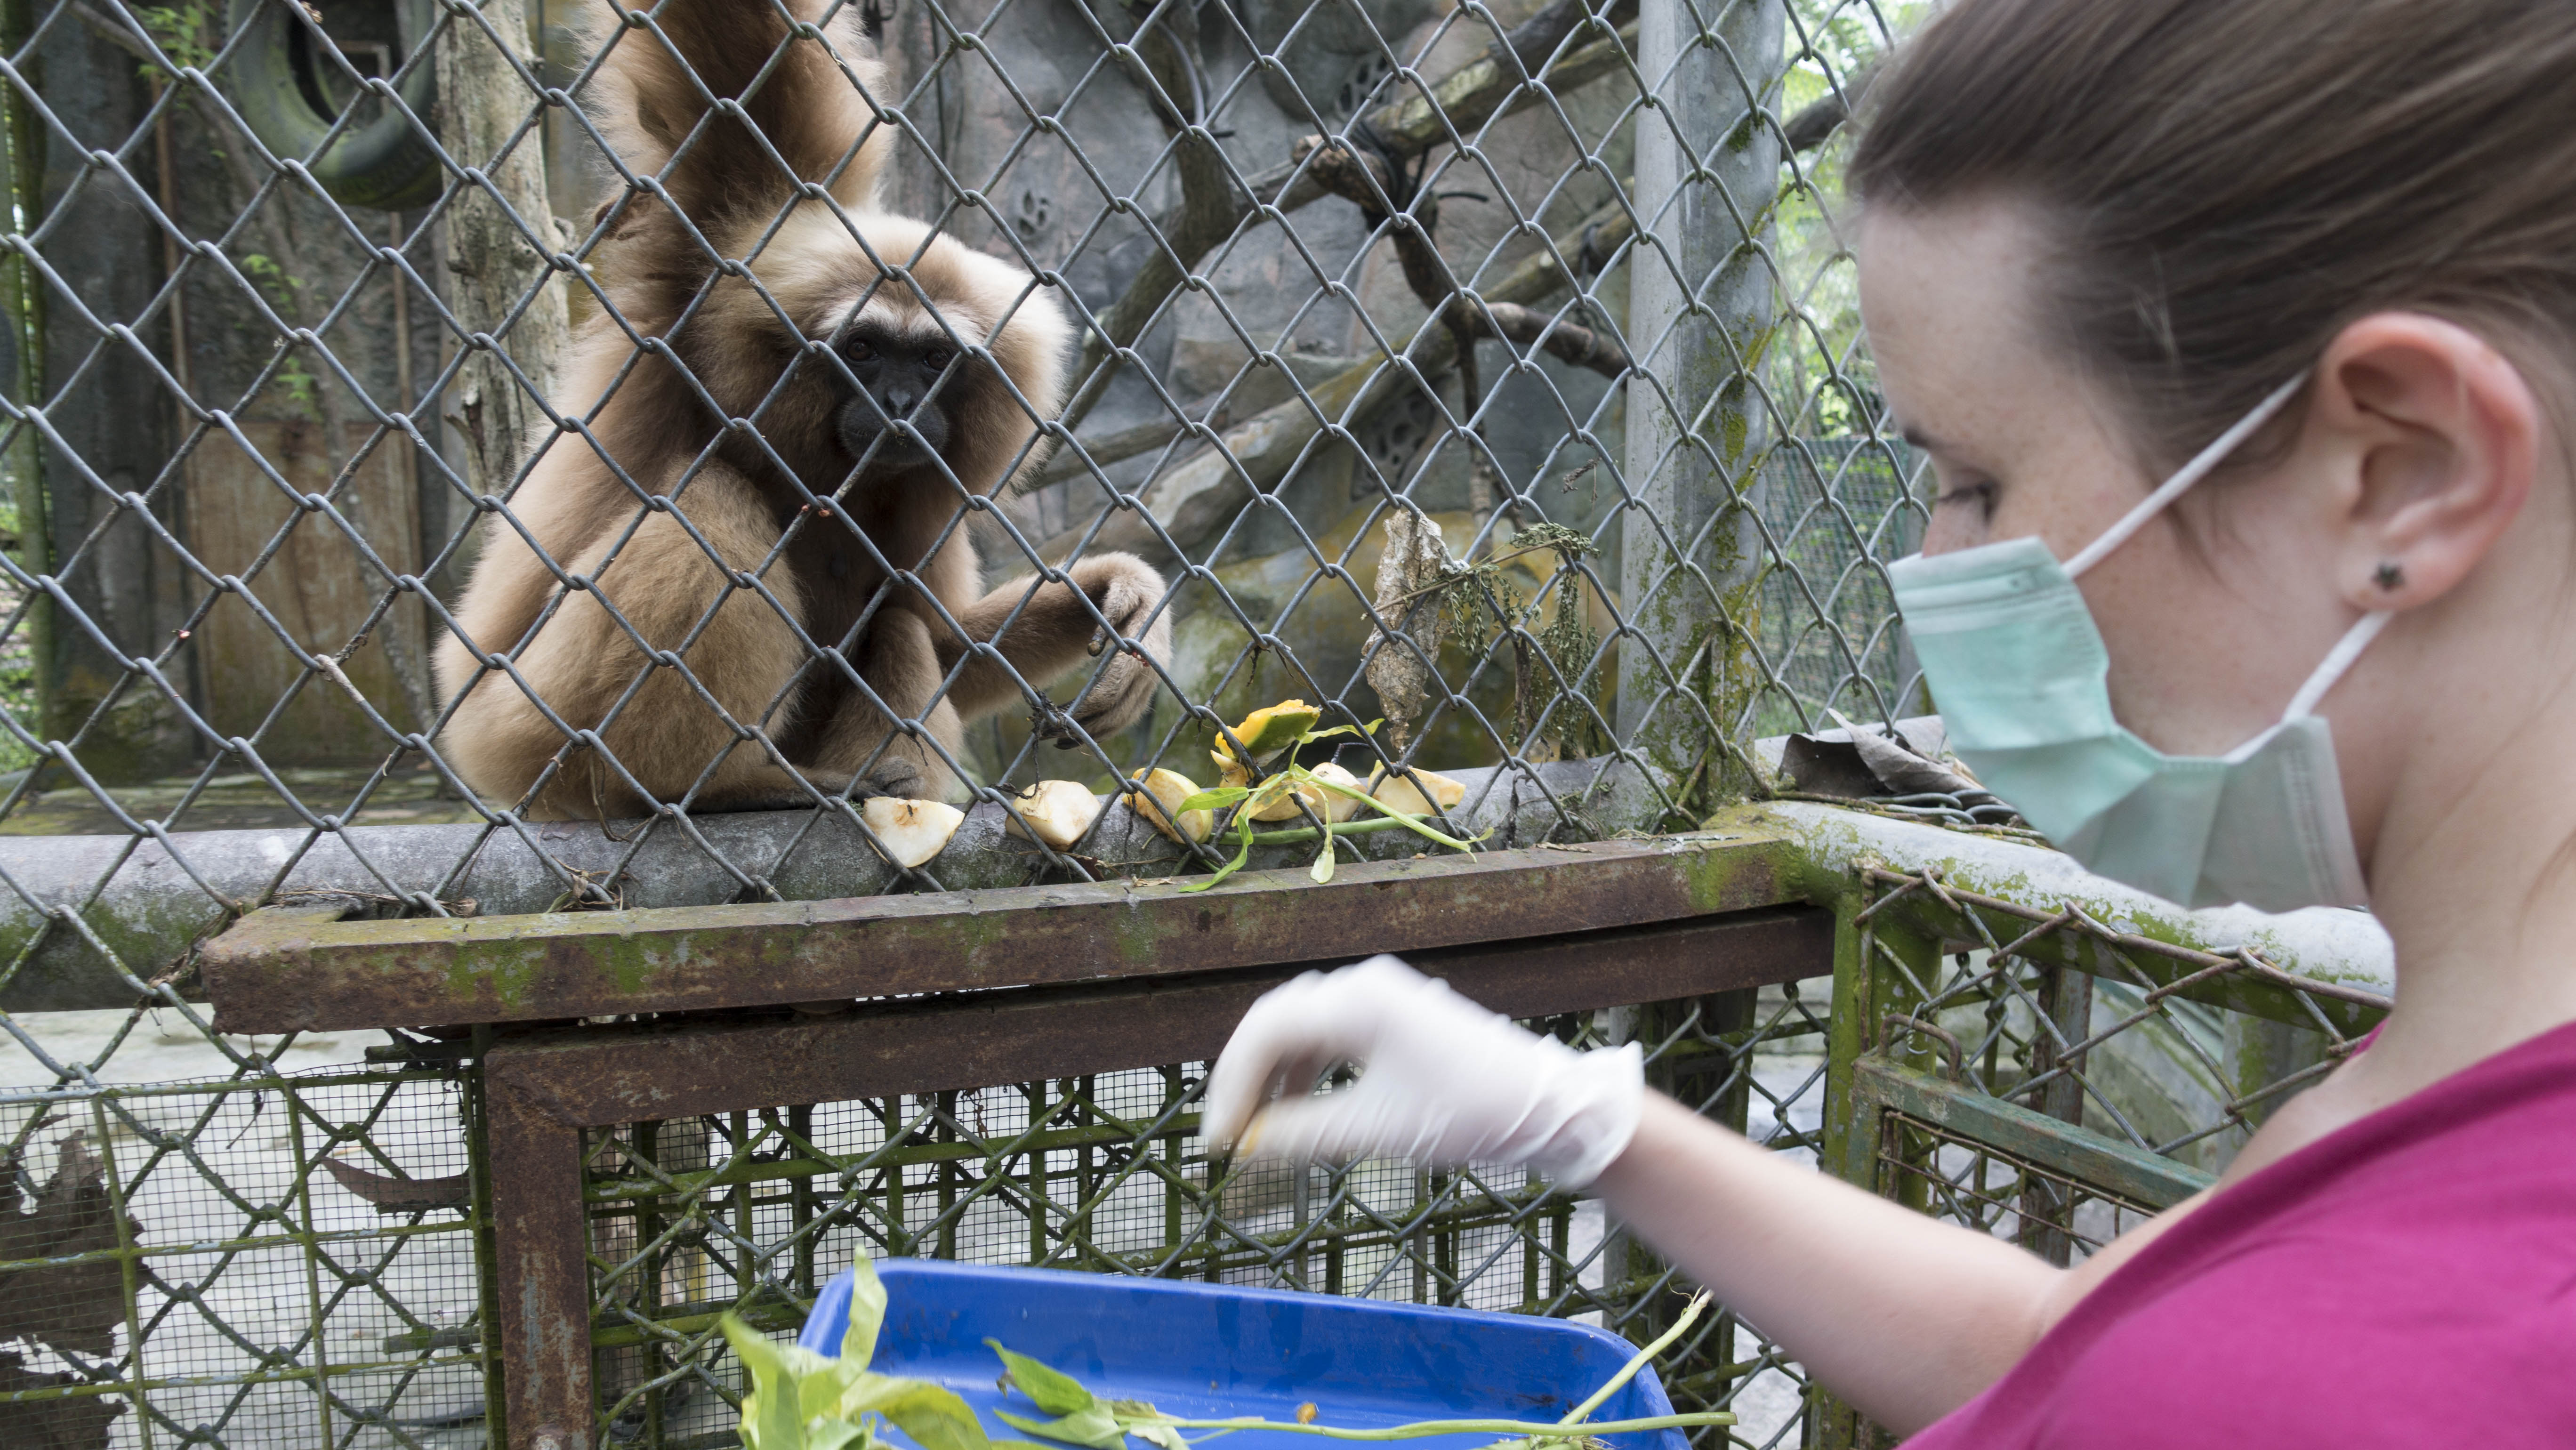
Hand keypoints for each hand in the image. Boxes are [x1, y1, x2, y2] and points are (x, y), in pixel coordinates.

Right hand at [1201, 955, 1644, 1186]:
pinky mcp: (1394, 1018)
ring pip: (1301, 1029)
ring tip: (1258, 1132)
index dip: (1231, 1086)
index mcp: (1358, 1000)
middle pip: (1276, 1022)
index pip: (1265, 1031)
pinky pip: (1330, 1037)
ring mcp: (1380, 998)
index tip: (1219, 1141)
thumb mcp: (1378, 1130)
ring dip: (1274, 1078)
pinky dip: (1306, 1073)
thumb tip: (1248, 1146)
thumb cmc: (1470, 1113)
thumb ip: (1305, 1135)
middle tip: (1226, 1136)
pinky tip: (1298, 1113)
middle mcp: (1363, 985)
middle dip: (1245, 1079)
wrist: (1548, 1108)